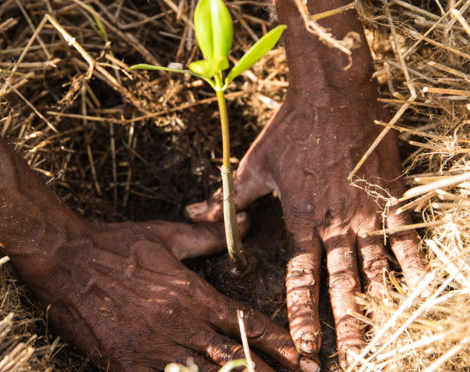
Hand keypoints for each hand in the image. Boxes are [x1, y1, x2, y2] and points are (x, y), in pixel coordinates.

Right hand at [9, 213, 318, 371]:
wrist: (69, 259)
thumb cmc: (118, 244)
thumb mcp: (166, 235)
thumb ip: (207, 237)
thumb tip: (247, 223)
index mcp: (194, 294)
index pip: (246, 322)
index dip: (278, 342)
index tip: (302, 356)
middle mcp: (183, 323)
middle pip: (235, 356)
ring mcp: (157, 346)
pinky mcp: (128, 362)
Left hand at [184, 88, 427, 367]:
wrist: (333, 95)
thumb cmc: (290, 130)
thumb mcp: (253, 165)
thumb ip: (229, 197)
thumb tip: (195, 212)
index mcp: (301, 219)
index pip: (301, 276)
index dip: (301, 312)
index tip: (305, 343)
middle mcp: (336, 224)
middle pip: (341, 284)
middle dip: (344, 324)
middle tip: (348, 359)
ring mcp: (367, 212)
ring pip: (374, 269)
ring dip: (378, 306)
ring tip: (381, 340)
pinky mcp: (391, 197)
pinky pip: (407, 237)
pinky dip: (415, 266)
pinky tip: (422, 292)